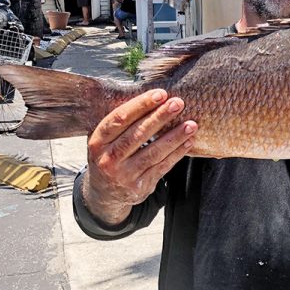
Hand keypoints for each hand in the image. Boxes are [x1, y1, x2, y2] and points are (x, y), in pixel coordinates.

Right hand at [83, 89, 196, 224]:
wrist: (104, 195)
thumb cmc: (109, 156)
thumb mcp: (105, 141)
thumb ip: (122, 123)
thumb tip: (153, 96)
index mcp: (97, 141)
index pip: (120, 119)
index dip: (141, 105)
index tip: (161, 94)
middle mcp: (108, 159)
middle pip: (137, 134)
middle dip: (160, 117)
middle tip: (178, 103)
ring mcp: (123, 175)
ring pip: (153, 152)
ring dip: (175, 137)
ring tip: (191, 124)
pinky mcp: (139, 187)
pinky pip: (162, 167)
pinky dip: (177, 153)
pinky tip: (189, 141)